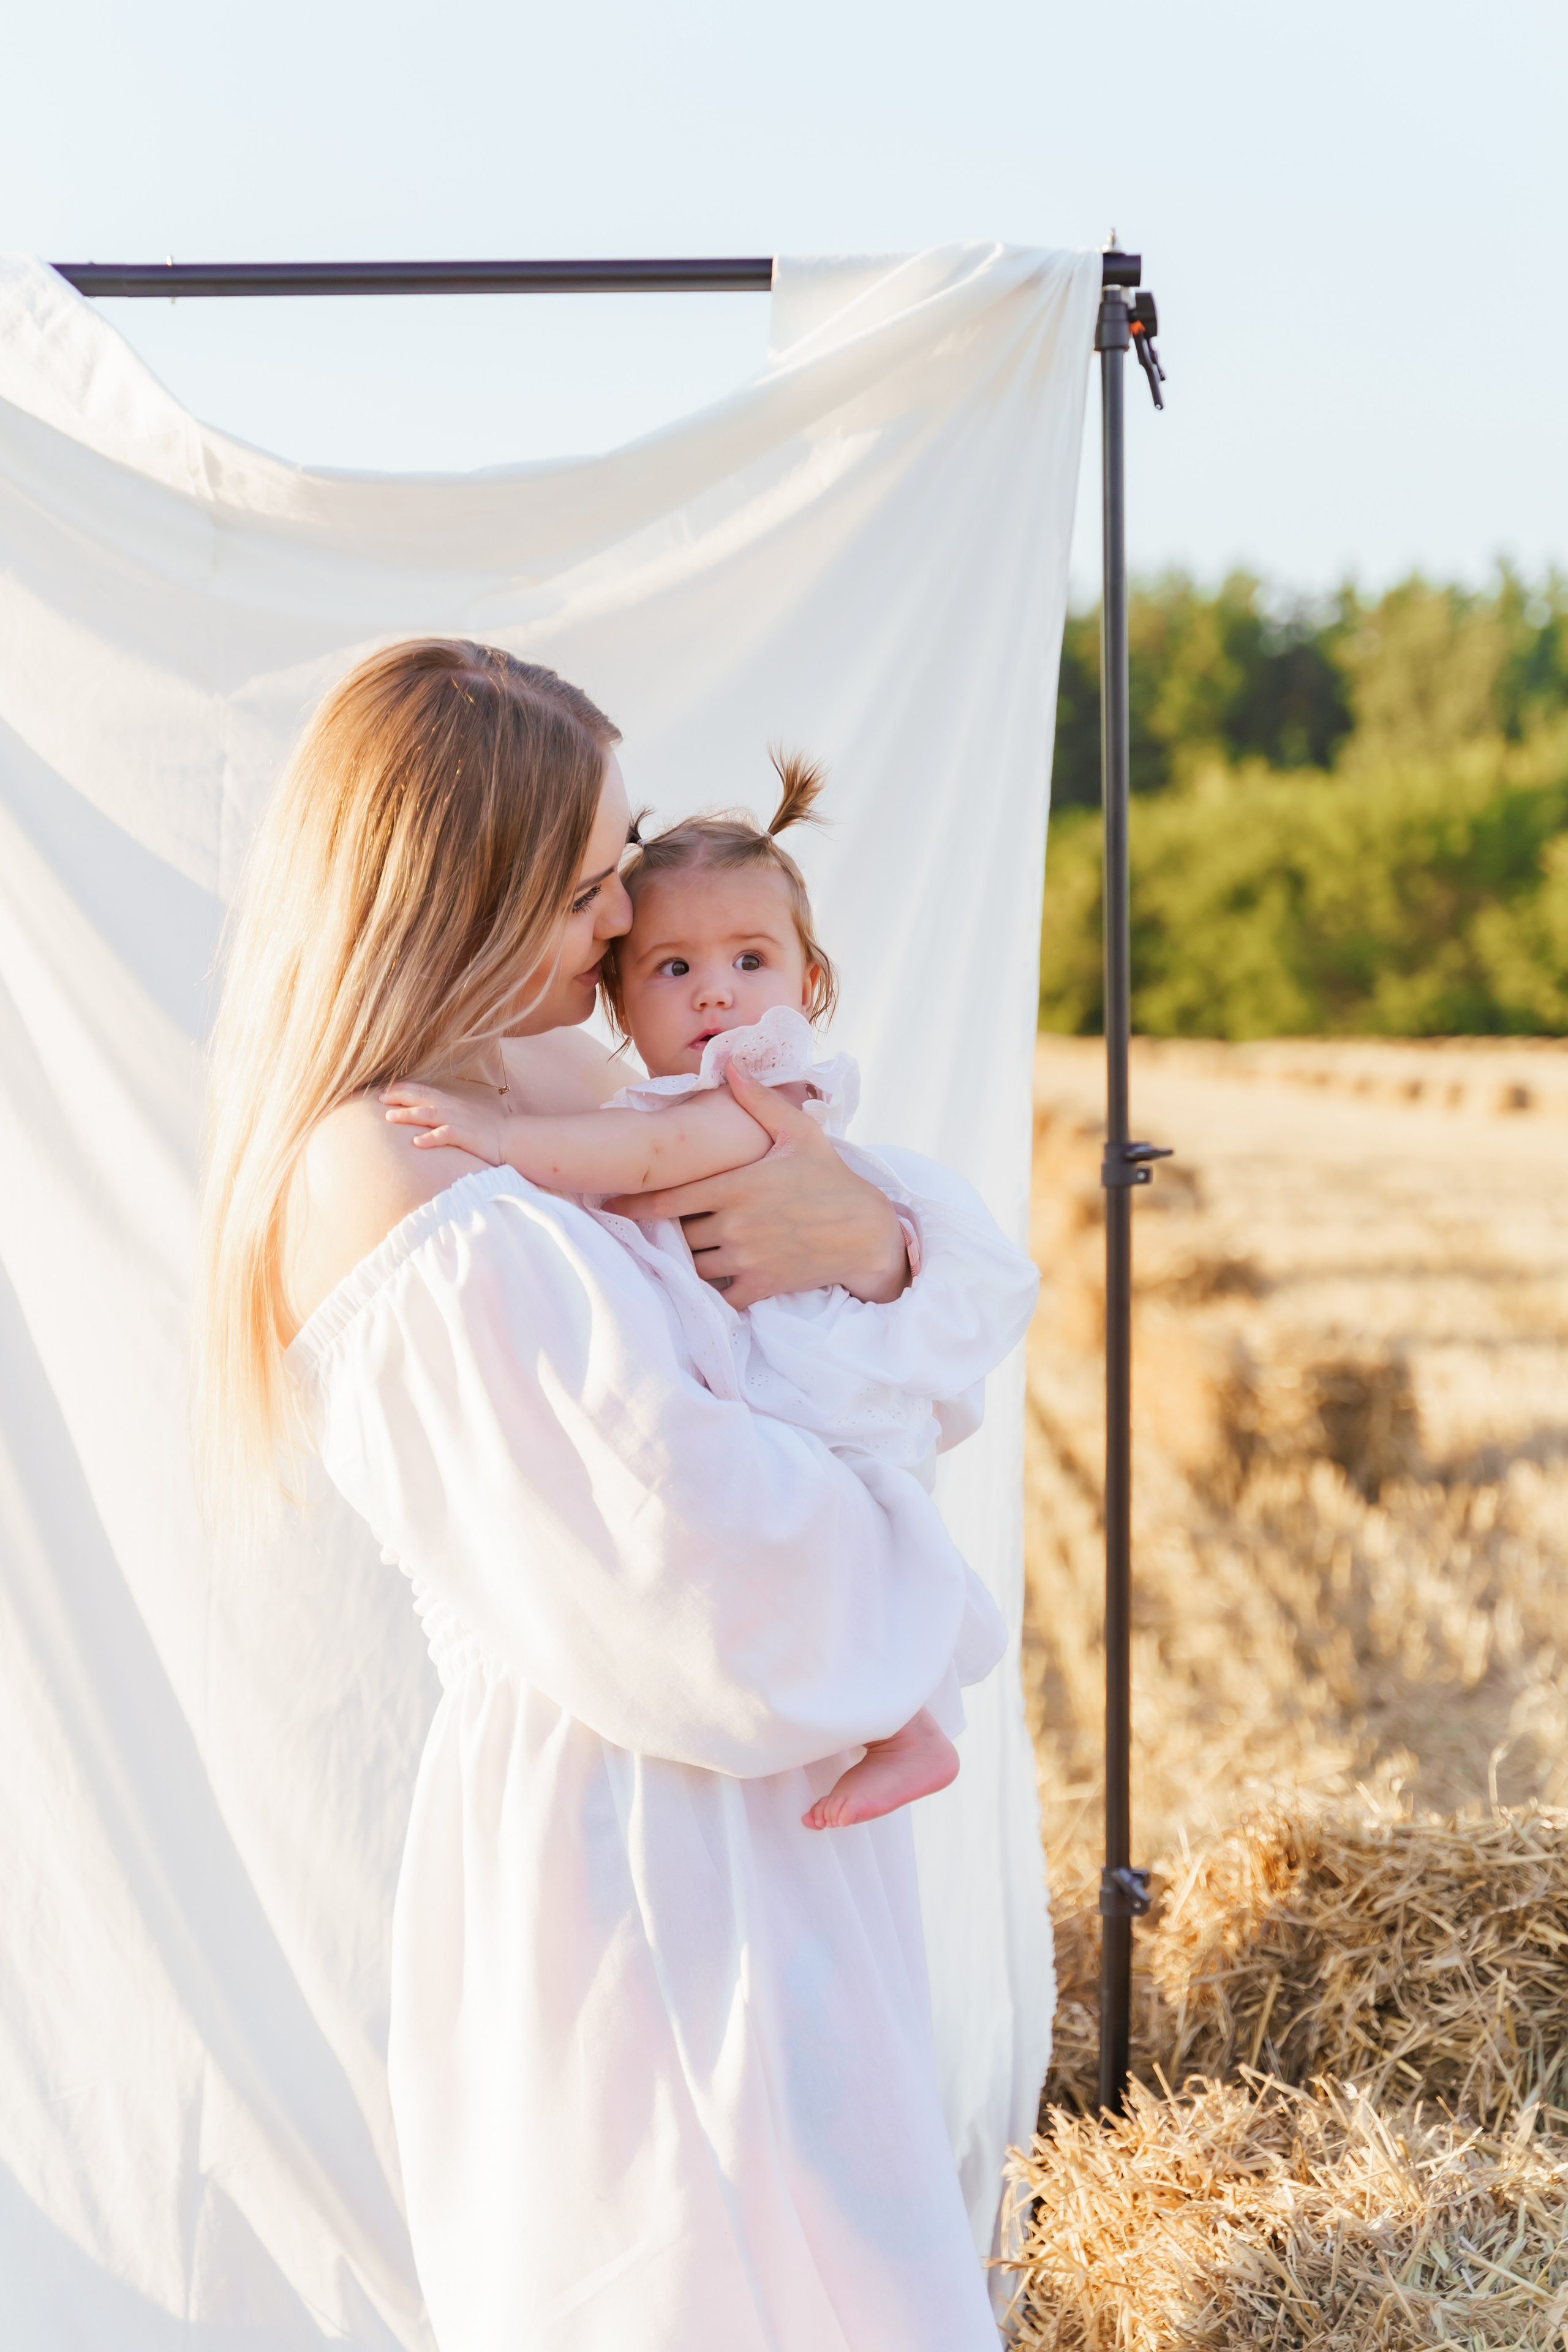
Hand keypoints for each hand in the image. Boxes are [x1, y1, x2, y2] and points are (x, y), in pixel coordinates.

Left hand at [382, 1080, 502, 1164]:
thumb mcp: (460, 1115)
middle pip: (421, 1097)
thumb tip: (422, 1113)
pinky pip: (446, 1135)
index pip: (422, 1090)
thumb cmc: (483, 1129)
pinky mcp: (466, 1136)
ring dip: (408, 1115)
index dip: (402, 1088)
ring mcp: (458, 1121)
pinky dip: (431, 1138)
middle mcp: (451, 1108)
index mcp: (449, 1102)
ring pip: (429, 1113)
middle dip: (399, 1096)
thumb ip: (442, 1112)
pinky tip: (417, 1143)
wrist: (509, 1139)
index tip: (382, 1090)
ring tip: (389, 1118)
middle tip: (378, 1098)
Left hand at [602, 1069, 909, 1309]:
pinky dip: (712, 1289)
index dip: (633, 1204)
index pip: (667, 1200)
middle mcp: (733, 1224)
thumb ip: (758, 1099)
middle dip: (672, 1229)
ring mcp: (745, 1259)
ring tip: (689, 1248)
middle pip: (678, 1233)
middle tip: (666, 1224)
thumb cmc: (831, 1178)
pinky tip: (714, 1279)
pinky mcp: (759, 1286)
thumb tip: (730, 1061)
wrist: (867, 1233)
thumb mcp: (799, 1132)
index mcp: (735, 1186)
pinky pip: (718, 1295)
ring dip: (689, 1258)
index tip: (609, 1205)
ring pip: (693, 1265)